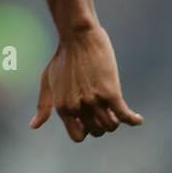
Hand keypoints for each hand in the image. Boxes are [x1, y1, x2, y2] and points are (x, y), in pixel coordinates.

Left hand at [30, 24, 143, 140]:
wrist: (77, 36)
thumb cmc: (63, 58)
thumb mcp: (47, 82)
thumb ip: (43, 106)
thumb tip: (33, 126)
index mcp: (62, 107)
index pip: (78, 136)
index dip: (87, 130)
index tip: (92, 120)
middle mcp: (77, 107)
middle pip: (97, 131)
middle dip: (103, 124)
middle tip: (107, 111)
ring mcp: (93, 101)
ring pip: (110, 126)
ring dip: (116, 121)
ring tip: (117, 110)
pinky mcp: (110, 92)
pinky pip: (124, 115)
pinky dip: (133, 120)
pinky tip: (138, 120)